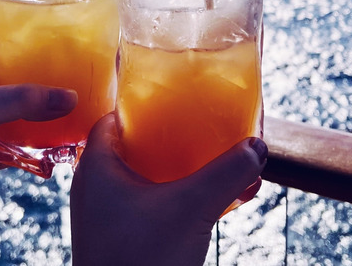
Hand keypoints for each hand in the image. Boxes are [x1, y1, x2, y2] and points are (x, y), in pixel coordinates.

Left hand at [0, 31, 77, 265]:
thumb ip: (15, 102)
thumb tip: (70, 98)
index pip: (8, 35)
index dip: (38, 28)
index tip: (75, 24)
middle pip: (29, 75)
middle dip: (59, 77)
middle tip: (96, 75)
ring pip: (34, 113)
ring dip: (58, 118)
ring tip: (89, 119)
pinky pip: (29, 149)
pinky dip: (46, 153)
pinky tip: (60, 159)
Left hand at [71, 114, 267, 265]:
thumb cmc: (143, 259)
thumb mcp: (192, 208)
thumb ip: (226, 173)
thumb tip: (257, 146)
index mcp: (96, 168)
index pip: (111, 119)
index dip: (139, 106)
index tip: (170, 101)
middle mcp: (94, 188)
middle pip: (128, 147)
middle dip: (164, 138)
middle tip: (195, 129)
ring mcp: (104, 216)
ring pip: (138, 178)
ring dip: (171, 170)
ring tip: (207, 164)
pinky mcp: (117, 239)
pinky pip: (143, 205)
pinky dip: (170, 198)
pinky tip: (203, 202)